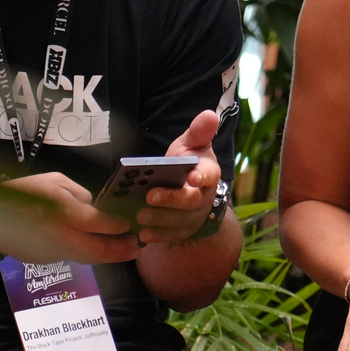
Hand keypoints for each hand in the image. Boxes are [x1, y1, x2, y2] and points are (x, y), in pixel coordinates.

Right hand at [0, 171, 139, 264]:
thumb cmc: (22, 193)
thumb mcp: (53, 181)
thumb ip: (79, 193)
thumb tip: (94, 207)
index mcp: (63, 213)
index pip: (98, 223)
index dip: (118, 225)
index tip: (130, 224)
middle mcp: (61, 236)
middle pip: (98, 250)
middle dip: (121, 250)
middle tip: (137, 246)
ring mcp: (54, 252)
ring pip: (88, 258)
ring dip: (109, 256)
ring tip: (125, 251)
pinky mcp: (47, 260)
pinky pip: (73, 256)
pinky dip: (89, 254)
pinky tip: (98, 248)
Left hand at [133, 109, 224, 245]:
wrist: (190, 190)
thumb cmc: (188, 163)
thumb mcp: (193, 144)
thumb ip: (199, 132)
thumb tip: (210, 114)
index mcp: (209, 173)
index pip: (208, 175)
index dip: (201, 177)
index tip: (192, 177)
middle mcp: (204, 198)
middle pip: (190, 201)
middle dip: (171, 199)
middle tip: (150, 196)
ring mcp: (193, 217)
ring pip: (178, 221)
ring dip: (159, 219)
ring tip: (139, 215)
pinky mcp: (181, 231)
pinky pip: (170, 236)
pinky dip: (156, 236)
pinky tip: (141, 234)